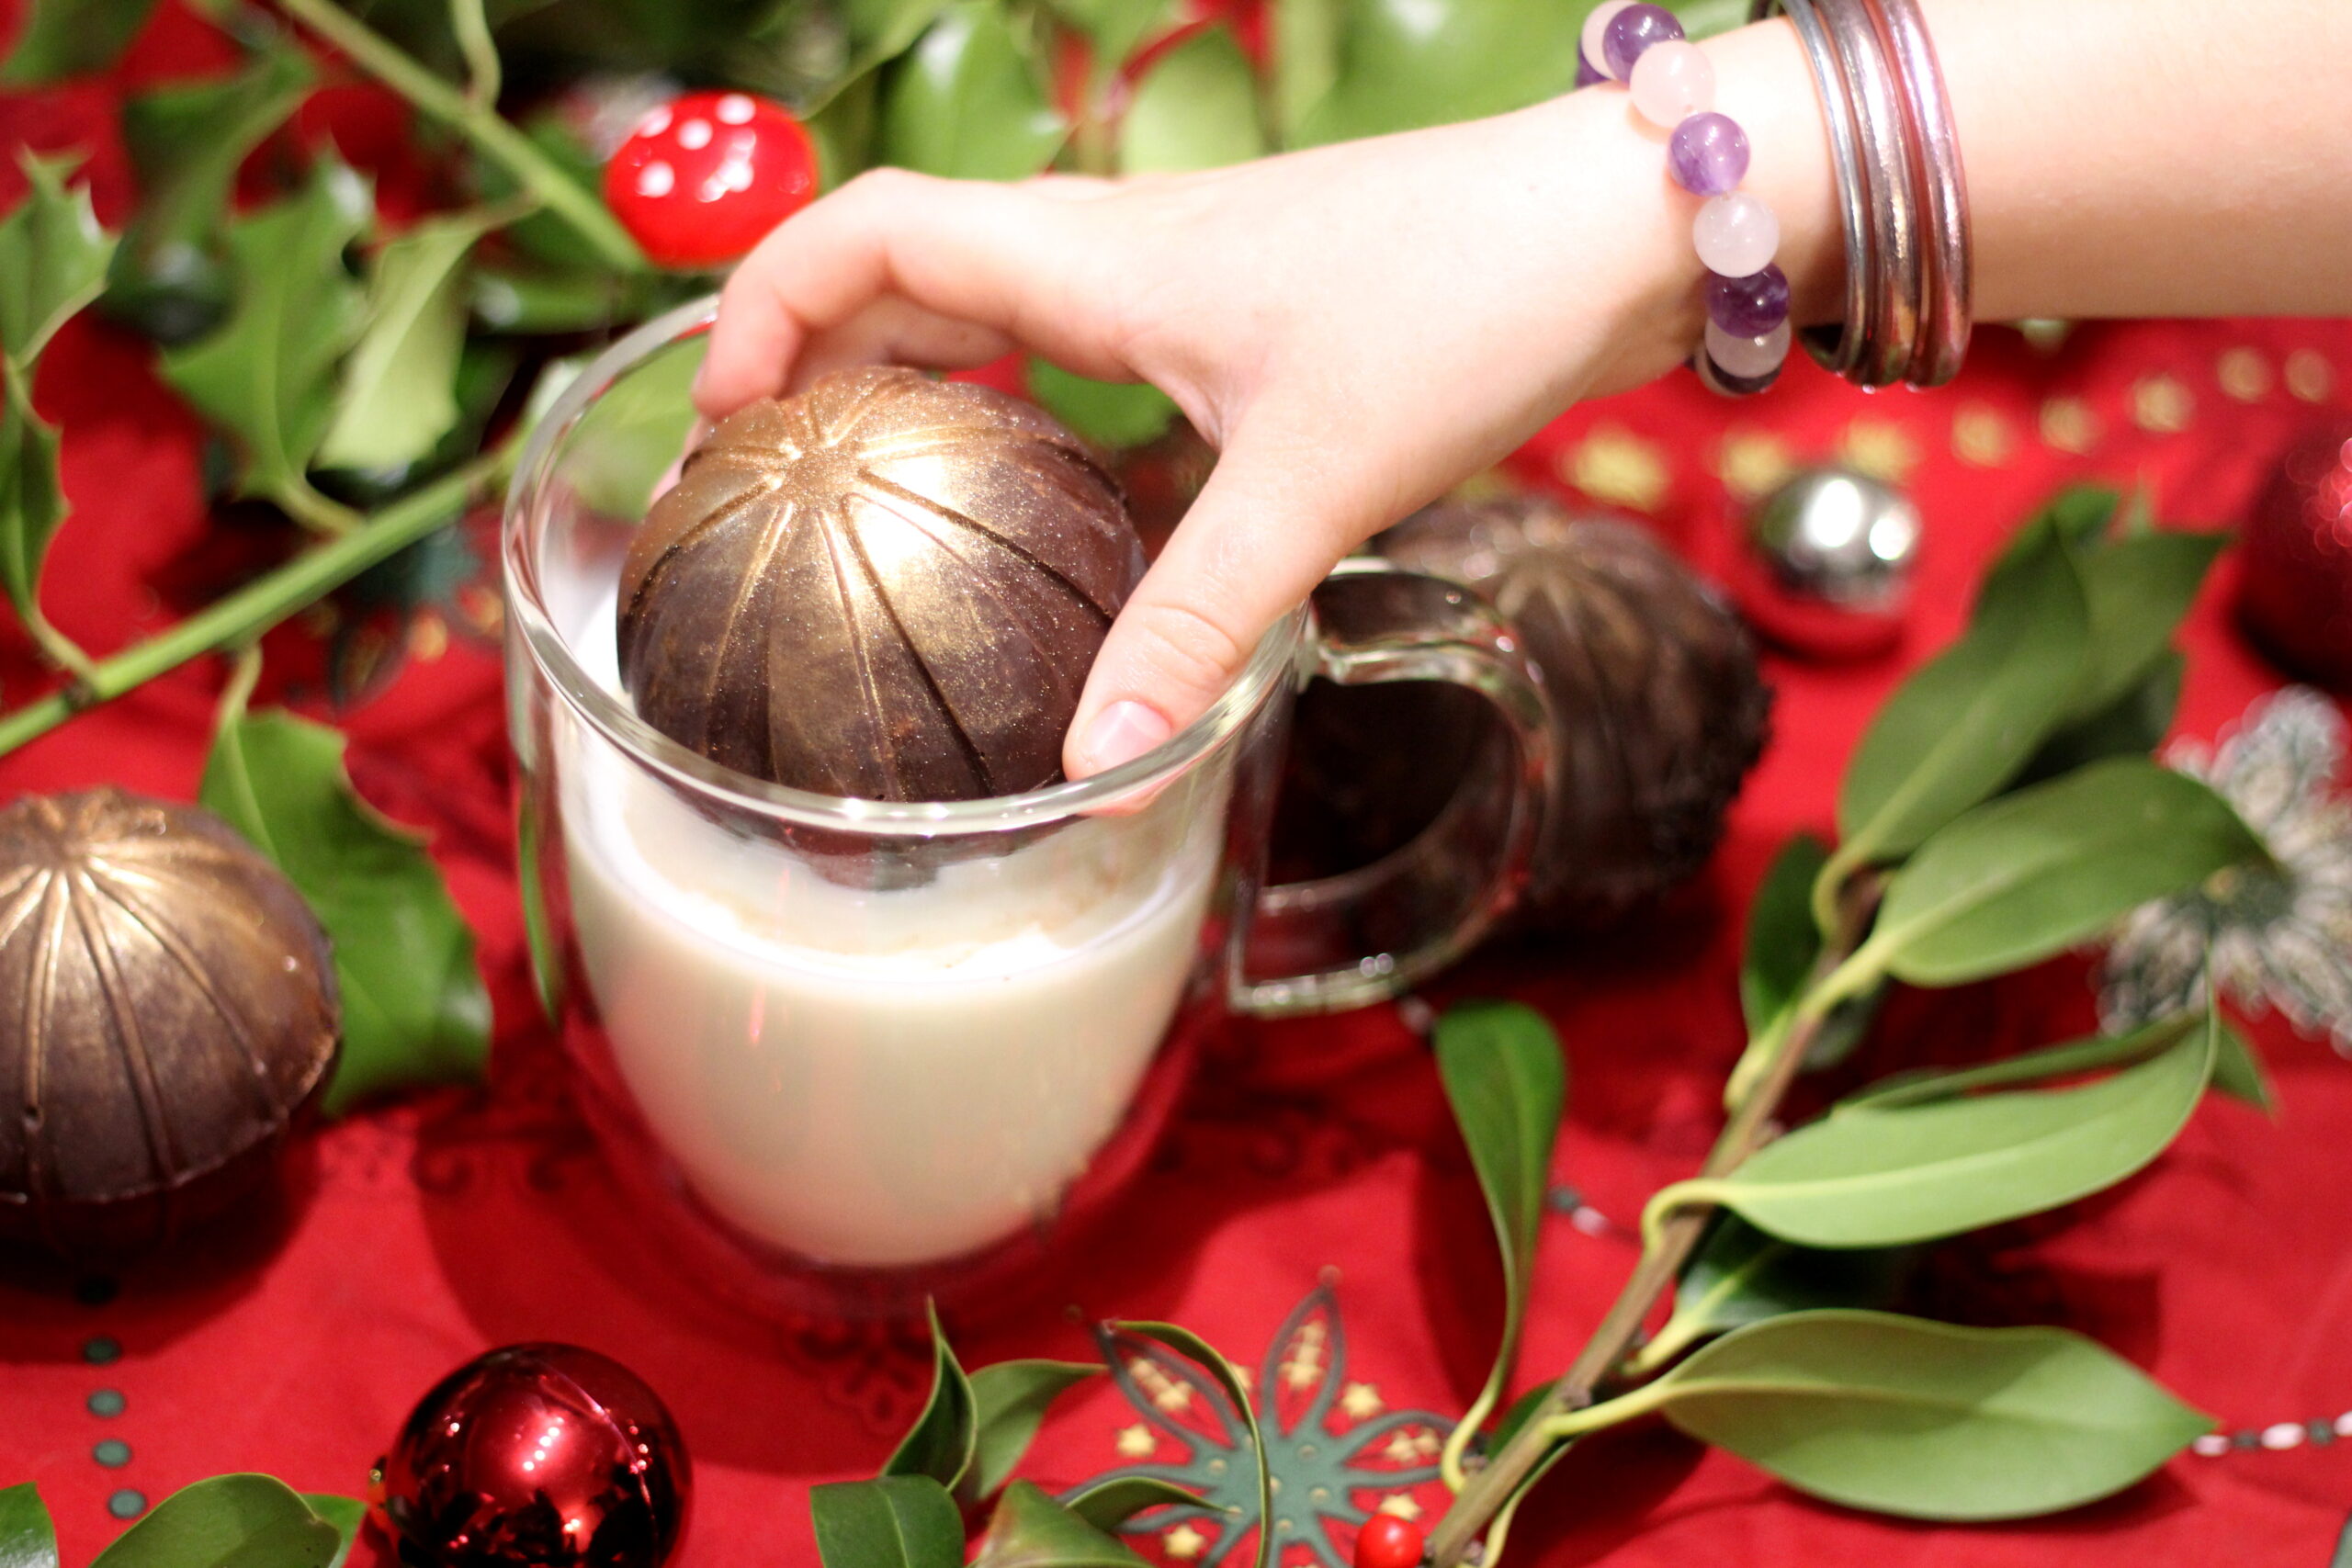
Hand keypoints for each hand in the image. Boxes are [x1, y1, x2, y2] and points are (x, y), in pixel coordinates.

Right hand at [694, 88, 1721, 777]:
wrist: (1617, 223)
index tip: (719, 418)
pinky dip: (1019, 379)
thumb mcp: (1313, 483)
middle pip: (913, 261)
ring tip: (866, 473)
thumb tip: (1090, 767)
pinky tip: (1042, 468)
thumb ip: (1194, 621)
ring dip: (914, 358)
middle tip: (766, 471)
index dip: (765, 304)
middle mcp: (1125, 243)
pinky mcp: (1251, 303)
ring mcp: (1189, 267)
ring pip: (1000, 289)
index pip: (871, 232)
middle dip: (815, 347)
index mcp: (1100, 258)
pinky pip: (1084, 324)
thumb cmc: (1467, 305)